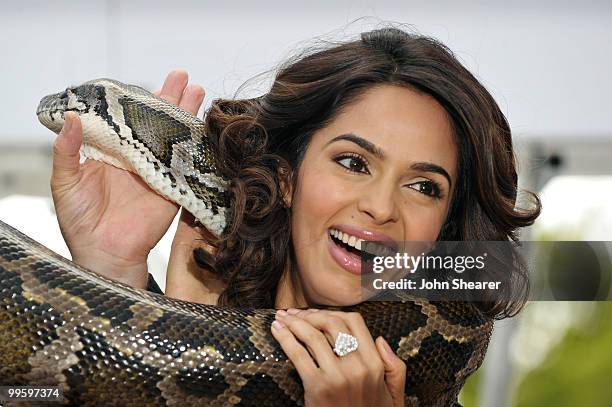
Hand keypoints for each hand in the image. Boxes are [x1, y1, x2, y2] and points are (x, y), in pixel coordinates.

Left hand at [51, 70, 204, 288]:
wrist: (104, 252)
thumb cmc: (79, 221)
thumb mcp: (66, 182)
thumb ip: (67, 151)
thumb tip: (72, 117)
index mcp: (112, 153)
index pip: (127, 120)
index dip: (138, 100)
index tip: (148, 81)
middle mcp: (137, 158)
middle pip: (156, 122)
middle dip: (170, 98)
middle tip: (181, 76)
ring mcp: (157, 171)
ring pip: (175, 138)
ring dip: (187, 115)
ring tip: (198, 91)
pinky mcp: (173, 187)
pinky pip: (187, 164)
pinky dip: (197, 147)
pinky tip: (205, 128)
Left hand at [271, 309, 405, 406]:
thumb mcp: (394, 396)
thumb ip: (394, 367)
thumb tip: (380, 340)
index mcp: (375, 364)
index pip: (354, 321)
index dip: (333, 313)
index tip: (317, 315)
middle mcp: (358, 367)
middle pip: (332, 323)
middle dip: (309, 314)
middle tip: (293, 313)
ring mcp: (338, 377)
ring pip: (313, 335)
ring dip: (293, 322)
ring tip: (281, 318)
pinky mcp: (317, 387)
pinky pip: (299, 354)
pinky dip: (285, 338)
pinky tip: (277, 330)